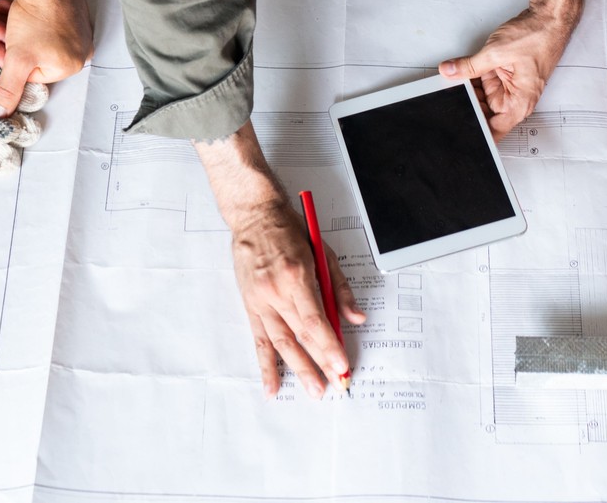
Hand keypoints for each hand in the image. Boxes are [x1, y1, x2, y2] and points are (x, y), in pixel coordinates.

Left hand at [0, 0, 93, 116]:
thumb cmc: (40, 16)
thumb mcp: (18, 60)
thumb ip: (9, 89)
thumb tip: (2, 112)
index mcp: (70, 64)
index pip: (32, 73)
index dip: (7, 61)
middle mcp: (77, 47)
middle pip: (31, 53)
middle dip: (4, 41)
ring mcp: (73, 27)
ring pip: (32, 34)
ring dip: (7, 27)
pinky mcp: (66, 9)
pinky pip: (40, 19)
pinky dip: (20, 16)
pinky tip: (5, 7)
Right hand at [198, 126, 364, 397]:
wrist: (254, 216)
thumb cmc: (290, 230)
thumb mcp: (324, 251)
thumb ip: (340, 288)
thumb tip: (356, 317)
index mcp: (297, 276)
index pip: (316, 321)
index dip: (329, 347)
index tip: (341, 366)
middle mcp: (277, 291)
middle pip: (300, 336)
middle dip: (319, 364)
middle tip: (333, 386)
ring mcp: (261, 300)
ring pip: (280, 342)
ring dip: (297, 369)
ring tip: (312, 390)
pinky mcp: (250, 305)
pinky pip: (259, 340)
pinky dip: (266, 364)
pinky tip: (272, 385)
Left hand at [439, 0, 577, 135]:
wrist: (549, 18)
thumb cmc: (539, 36)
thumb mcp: (496, 52)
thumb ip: (469, 66)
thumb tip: (450, 72)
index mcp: (520, 102)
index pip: (494, 129)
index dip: (476, 131)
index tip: (458, 128)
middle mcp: (516, 98)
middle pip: (484, 113)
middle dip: (467, 104)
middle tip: (450, 94)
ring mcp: (509, 86)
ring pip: (481, 96)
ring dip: (468, 88)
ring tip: (455, 79)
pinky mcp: (504, 75)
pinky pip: (484, 82)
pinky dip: (473, 77)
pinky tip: (463, 70)